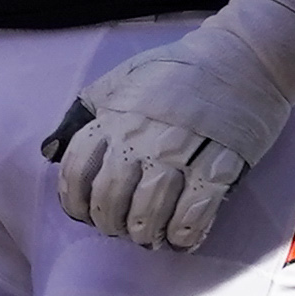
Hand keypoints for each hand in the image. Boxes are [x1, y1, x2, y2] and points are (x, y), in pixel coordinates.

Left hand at [43, 0, 294, 253]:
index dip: (75, 200)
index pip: (78, 168)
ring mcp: (183, 150)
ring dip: (144, 232)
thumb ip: (85, 113)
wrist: (244, 57)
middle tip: (120, 229)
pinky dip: (184, 232)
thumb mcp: (122, 79)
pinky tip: (180, 239)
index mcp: (117, 115)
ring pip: (149, 207)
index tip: (83, 213)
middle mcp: (144, 135)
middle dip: (109, 222)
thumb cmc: (179, 70)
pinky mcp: (222, 162)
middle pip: (111, 195)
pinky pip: (196, 209)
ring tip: (148, 238)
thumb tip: (50, 151)